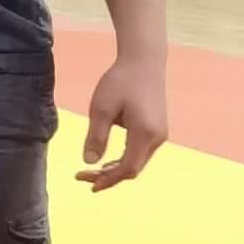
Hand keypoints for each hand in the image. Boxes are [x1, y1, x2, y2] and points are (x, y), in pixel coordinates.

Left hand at [79, 53, 170, 190]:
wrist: (144, 61)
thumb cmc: (120, 81)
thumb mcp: (101, 108)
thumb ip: (96, 137)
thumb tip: (89, 162)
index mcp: (145, 133)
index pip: (127, 168)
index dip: (106, 179)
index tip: (86, 182)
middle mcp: (158, 137)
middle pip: (133, 169)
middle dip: (109, 177)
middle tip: (82, 176)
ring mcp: (161, 134)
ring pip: (138, 162)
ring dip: (116, 169)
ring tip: (92, 171)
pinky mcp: (158, 129)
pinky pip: (141, 152)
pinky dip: (125, 159)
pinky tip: (108, 160)